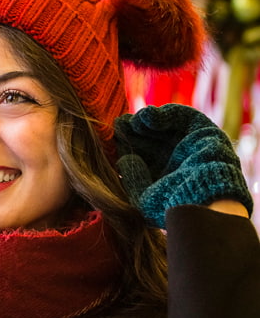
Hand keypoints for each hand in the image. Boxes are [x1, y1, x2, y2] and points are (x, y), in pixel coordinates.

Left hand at [114, 104, 252, 228]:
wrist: (204, 198)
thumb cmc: (171, 203)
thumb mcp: (142, 198)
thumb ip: (131, 178)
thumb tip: (121, 160)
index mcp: (159, 175)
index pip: (137, 155)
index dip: (124, 145)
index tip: (112, 137)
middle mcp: (172, 159)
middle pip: (147, 139)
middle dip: (132, 131)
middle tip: (118, 124)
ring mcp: (186, 144)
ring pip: (161, 127)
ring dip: (144, 121)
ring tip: (132, 122)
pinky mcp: (201, 130)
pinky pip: (180, 116)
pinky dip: (162, 114)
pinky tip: (146, 117)